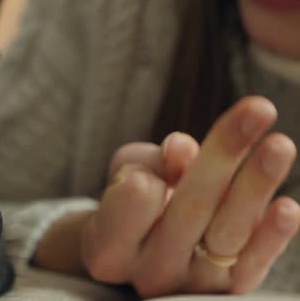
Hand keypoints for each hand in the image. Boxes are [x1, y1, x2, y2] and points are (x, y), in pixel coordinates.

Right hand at [81, 96, 299, 297]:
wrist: (142, 252)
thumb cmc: (130, 203)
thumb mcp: (125, 174)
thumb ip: (147, 161)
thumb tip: (183, 150)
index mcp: (109, 248)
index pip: (134, 201)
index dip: (151, 172)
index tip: (163, 154)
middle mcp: (148, 273)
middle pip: (190, 208)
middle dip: (223, 155)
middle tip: (259, 109)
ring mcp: (190, 285)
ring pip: (226, 233)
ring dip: (255, 187)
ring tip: (279, 145)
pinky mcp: (227, 291)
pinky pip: (252, 265)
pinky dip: (271, 237)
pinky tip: (287, 208)